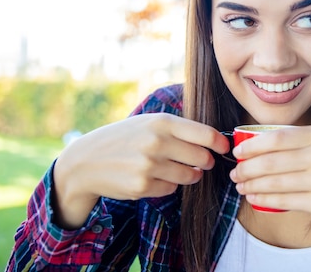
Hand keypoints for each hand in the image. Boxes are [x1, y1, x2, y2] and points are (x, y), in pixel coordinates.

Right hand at [53, 113, 229, 228]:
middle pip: (202, 157)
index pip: (206, 134)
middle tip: (201, 162)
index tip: (224, 148)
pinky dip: (168, 185)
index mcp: (162, 122)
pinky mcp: (142, 186)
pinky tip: (154, 177)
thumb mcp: (149, 122)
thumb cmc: (125, 138)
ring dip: (190, 175)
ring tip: (175, 168)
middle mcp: (157, 142)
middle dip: (205, 162)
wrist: (86, 161)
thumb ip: (179, 129)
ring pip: (190, 176)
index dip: (220, 143)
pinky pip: (171, 189)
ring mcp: (149, 165)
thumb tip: (215, 140)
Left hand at [229, 125, 310, 242]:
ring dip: (252, 184)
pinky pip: (284, 200)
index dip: (253, 144)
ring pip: (275, 181)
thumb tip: (266, 146)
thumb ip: (306, 143)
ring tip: (241, 186)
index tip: (238, 151)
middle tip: (235, 172)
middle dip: (247, 167)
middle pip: (272, 160)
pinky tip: (255, 198)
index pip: (278, 137)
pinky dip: (265, 199)